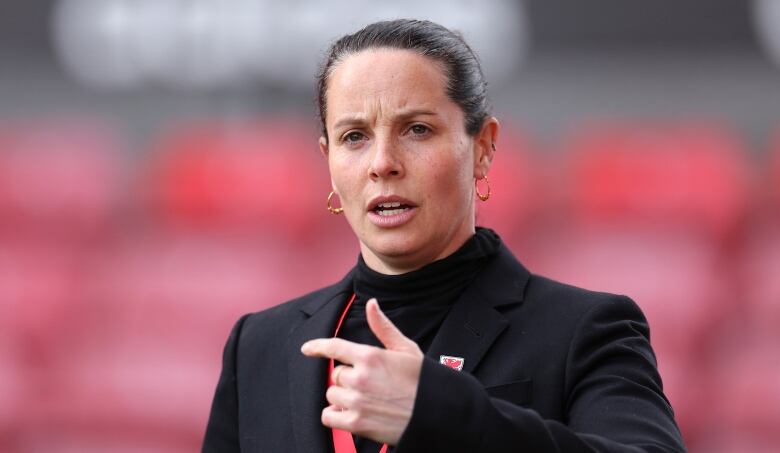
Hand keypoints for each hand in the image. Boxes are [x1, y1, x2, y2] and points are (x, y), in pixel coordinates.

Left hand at [301, 298, 423, 444]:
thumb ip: (383, 327)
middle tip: (369, 385)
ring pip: (332, 395)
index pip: (334, 347)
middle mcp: (360, 377)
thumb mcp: (406, 349)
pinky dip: (336, 416)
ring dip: (343, 398)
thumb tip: (371, 304)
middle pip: (336, 375)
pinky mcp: (356, 423)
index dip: (318, 347)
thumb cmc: (424, 381)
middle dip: (348, 379)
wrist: (437, 413)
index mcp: (370, 356)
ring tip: (364, 400)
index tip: (307, 349)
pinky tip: (352, 414)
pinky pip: (328, 417)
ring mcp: (357, 401)